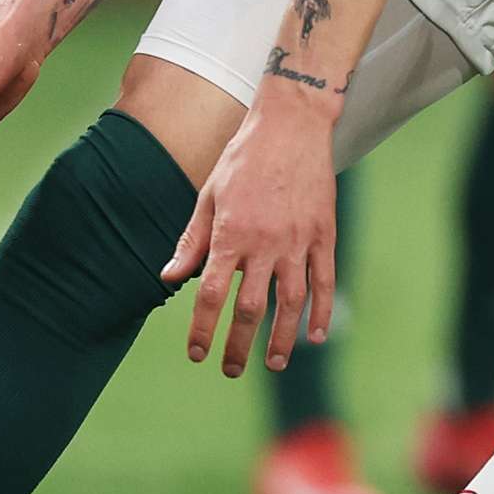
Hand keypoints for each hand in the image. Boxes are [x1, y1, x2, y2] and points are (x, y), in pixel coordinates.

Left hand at [162, 92, 338, 376]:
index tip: (197, 353)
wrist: (291, 123)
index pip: (211, 294)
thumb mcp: (208, 195)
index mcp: (231, 233)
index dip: (203, 329)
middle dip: (238, 345)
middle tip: (230, 370)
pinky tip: (316, 335)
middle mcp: (265, 242)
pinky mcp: (324, 233)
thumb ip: (192, 241)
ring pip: (291, 302)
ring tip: (273, 364)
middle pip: (250, 308)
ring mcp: (299, 240)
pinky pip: (324, 280)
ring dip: (281, 339)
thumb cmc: (243, 158)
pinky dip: (321, 311)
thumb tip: (169, 279)